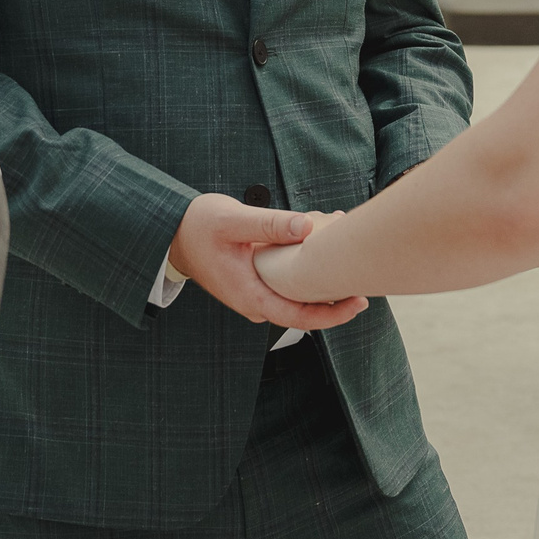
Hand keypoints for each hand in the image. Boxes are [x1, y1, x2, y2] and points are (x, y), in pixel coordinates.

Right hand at [168, 193, 366, 330]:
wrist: (173, 234)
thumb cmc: (198, 227)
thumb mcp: (233, 220)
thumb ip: (269, 224)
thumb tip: (308, 226)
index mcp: (250, 295)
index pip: (299, 318)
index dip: (332, 315)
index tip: (359, 302)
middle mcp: (256, 302)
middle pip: (304, 311)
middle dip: (336, 297)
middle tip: (365, 276)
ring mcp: (257, 294)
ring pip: (298, 297)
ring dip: (323, 281)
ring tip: (348, 255)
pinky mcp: (258, 283)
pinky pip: (289, 284)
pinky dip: (308, 270)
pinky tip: (322, 245)